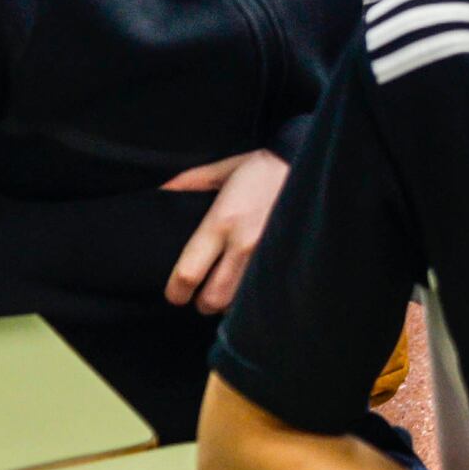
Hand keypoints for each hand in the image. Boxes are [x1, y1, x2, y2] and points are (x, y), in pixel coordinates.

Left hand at [162, 150, 288, 309]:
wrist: (309, 167)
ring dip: (229, 302)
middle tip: (202, 293)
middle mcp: (243, 245)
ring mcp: (267, 257)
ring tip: (227, 289)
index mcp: (220, 223)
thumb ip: (188, 182)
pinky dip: (251, 298)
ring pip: (239, 303)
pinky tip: (249, 287)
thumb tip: (159, 194)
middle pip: (213, 299)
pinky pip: (263, 295)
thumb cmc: (262, 169)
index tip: (175, 293)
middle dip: (203, 302)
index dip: (175, 292)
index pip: (188, 274)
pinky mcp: (286, 262)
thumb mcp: (221, 170)